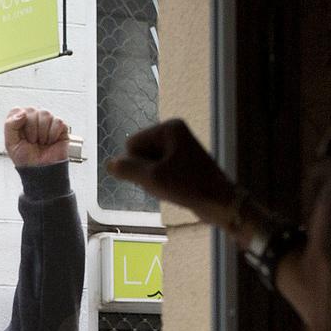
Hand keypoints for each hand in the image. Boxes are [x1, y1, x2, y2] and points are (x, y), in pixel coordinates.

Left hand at [4, 107, 70, 168]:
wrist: (41, 172)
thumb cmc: (26, 159)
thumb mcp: (11, 144)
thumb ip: (10, 125)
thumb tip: (22, 113)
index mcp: (21, 122)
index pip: (18, 110)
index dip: (19, 123)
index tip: (21, 136)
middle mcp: (34, 119)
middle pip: (32, 111)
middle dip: (31, 130)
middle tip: (33, 142)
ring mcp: (48, 122)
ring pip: (45, 114)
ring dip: (42, 133)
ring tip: (42, 142)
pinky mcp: (61, 128)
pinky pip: (58, 121)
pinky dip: (53, 134)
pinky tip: (51, 141)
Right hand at [105, 119, 236, 226]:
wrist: (220, 202)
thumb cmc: (188, 187)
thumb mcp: (152, 179)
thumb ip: (127, 170)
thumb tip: (109, 164)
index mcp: (169, 128)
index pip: (131, 144)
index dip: (137, 165)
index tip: (157, 175)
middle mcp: (175, 132)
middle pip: (140, 153)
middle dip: (145, 171)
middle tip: (166, 183)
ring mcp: (180, 146)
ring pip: (148, 163)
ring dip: (153, 178)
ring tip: (171, 188)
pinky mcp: (183, 161)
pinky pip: (159, 169)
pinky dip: (162, 181)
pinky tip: (174, 190)